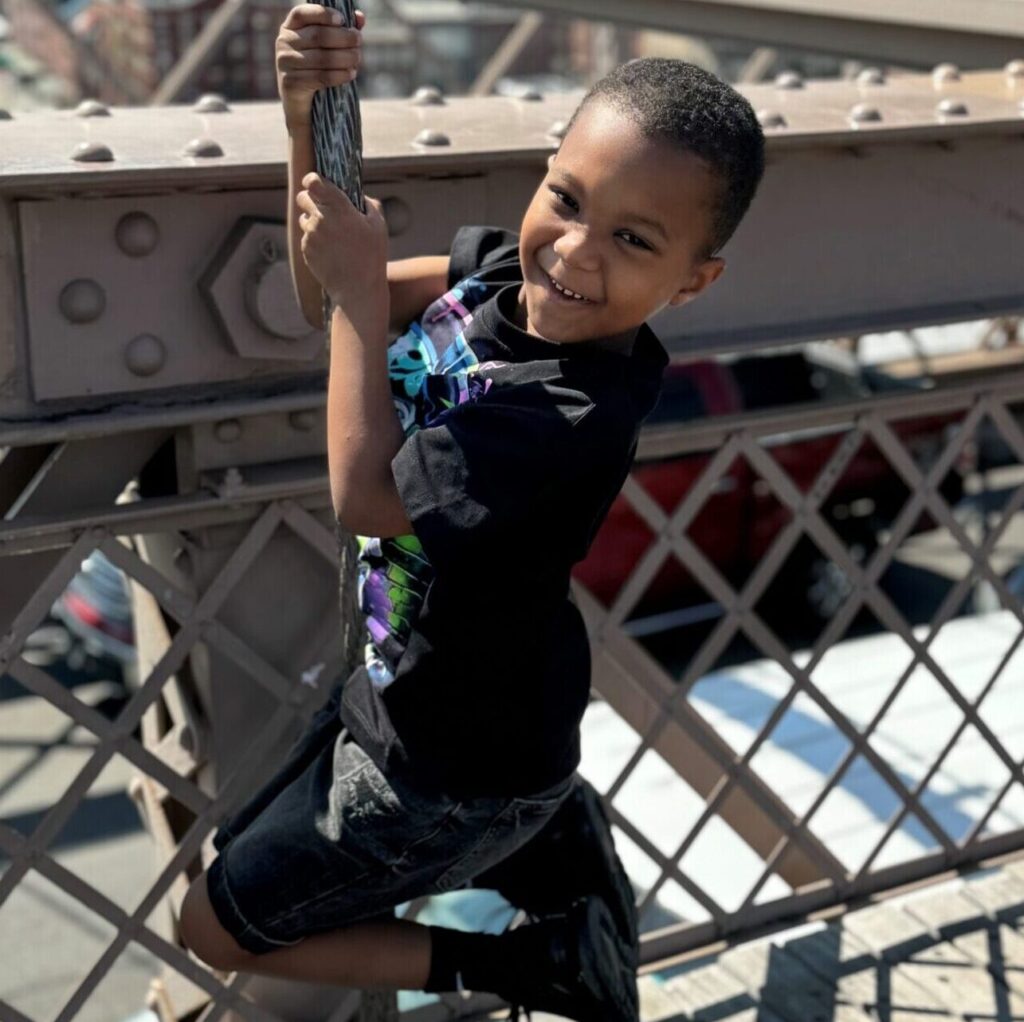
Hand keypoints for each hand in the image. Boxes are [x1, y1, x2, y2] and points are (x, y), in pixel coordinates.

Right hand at [276, 4, 365, 128]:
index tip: (342, 20)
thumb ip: (341, 30)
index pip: (302, 13)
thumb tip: (360, 17)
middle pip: (318, 36)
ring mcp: (285, 63)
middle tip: (358, 43)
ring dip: (345, 58)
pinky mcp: (291, 83)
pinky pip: (321, 77)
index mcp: (290, 27)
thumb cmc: (315, 69)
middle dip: (343, 38)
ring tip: (357, 60)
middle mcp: (284, 42)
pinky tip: (351, 74)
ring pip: (322, 58)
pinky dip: (340, 75)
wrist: (301, 104)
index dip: (323, 14)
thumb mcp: (325, 47)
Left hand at [296, 173, 388, 308]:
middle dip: (310, 199)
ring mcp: (311, 235)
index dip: (312, 180)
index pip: (313, 182)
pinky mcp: (306, 249)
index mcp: (339, 208)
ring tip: (333, 236)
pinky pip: (306, 238)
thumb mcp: (378, 226)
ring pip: (304, 218)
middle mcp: (321, 219)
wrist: (357, 289)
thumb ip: (369, 205)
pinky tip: (331, 252)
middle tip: (324, 209)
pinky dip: (315, 241)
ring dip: (313, 222)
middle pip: (302, 197)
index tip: (315, 183)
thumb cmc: (372, 256)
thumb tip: (359, 197)